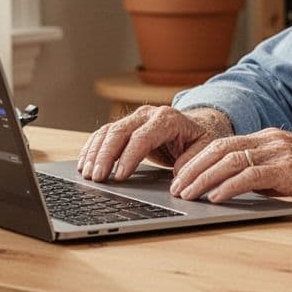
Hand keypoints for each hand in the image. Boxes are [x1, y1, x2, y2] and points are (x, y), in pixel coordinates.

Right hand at [77, 105, 229, 182]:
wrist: (197, 126)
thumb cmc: (201, 139)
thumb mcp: (206, 149)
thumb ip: (193, 161)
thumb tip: (177, 178)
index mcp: (168, 118)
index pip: (142, 137)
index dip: (128, 157)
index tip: (119, 177)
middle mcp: (148, 113)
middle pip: (119, 132)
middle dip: (105, 156)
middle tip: (96, 178)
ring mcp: (135, 117)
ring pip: (108, 132)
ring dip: (95, 153)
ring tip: (87, 174)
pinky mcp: (127, 125)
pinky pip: (104, 134)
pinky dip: (93, 148)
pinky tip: (85, 162)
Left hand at [170, 128, 291, 207]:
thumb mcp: (287, 170)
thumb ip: (262, 173)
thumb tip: (235, 186)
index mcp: (268, 139)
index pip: (223, 144)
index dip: (198, 159)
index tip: (181, 176)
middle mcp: (269, 140)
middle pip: (219, 149)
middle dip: (192, 168)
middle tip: (175, 187)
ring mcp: (278, 152)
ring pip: (229, 160)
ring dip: (203, 178)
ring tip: (187, 194)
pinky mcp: (287, 169)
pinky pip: (249, 175)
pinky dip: (228, 186)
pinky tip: (215, 198)